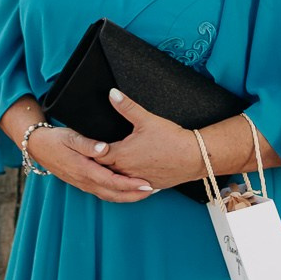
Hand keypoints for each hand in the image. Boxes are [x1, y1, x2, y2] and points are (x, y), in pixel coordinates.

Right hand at [29, 125, 155, 201]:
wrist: (37, 147)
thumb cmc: (55, 139)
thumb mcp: (70, 136)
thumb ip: (88, 144)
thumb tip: (105, 149)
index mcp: (83, 169)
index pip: (112, 181)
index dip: (130, 185)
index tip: (147, 184)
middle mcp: (84, 181)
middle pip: (113, 194)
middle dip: (134, 195)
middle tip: (153, 190)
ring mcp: (82, 184)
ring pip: (109, 196)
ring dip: (128, 196)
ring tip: (145, 192)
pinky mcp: (82, 183)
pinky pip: (103, 193)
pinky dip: (118, 194)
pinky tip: (127, 190)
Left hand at [91, 90, 206, 190]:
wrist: (197, 157)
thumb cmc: (173, 139)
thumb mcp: (146, 119)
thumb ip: (126, 106)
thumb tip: (112, 94)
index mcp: (122, 154)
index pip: (95, 154)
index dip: (89, 149)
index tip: (84, 145)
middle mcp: (127, 170)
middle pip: (104, 168)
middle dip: (97, 162)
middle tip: (89, 156)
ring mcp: (137, 180)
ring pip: (117, 179)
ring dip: (112, 173)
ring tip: (105, 166)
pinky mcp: (149, 185)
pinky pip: (132, 185)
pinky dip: (127, 181)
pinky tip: (127, 175)